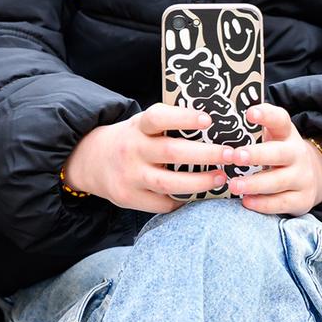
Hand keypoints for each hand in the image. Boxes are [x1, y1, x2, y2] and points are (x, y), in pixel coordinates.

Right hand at [61, 105, 232, 211]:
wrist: (90, 160)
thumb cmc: (132, 140)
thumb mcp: (142, 125)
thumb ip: (169, 125)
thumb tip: (215, 126)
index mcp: (138, 127)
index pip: (159, 117)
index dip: (184, 118)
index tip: (208, 120)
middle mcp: (132, 150)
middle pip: (172, 153)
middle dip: (206, 155)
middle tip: (230, 154)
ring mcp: (129, 176)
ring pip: (169, 183)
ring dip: (200, 182)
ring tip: (221, 178)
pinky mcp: (128, 197)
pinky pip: (162, 203)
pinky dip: (182, 200)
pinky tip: (196, 195)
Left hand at [225, 104, 321, 216]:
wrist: (311, 177)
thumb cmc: (277, 154)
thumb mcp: (272, 137)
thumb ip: (252, 130)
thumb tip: (222, 120)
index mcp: (287, 134)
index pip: (280, 120)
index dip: (266, 115)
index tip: (249, 113)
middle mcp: (297, 154)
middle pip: (279, 153)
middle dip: (257, 155)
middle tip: (236, 156)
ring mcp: (302, 177)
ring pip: (279, 181)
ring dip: (255, 184)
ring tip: (234, 185)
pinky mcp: (303, 199)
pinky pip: (282, 203)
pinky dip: (264, 204)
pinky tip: (247, 201)